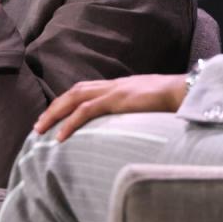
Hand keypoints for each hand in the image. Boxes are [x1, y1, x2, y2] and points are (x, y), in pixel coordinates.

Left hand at [34, 74, 185, 141]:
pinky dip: (71, 123)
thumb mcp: (149, 102)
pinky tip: (60, 136)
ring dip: (55, 114)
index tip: (54, 113)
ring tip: (41, 129)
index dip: (67, 100)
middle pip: (74, 92)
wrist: (184, 90)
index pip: (85, 89)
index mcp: (119, 85)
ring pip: (74, 99)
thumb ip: (137, 106)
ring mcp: (114, 90)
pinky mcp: (117, 99)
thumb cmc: (172, 98)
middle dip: (54, 107)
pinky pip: (87, 111)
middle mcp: (112, 85)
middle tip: (38, 124)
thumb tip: (134, 116)